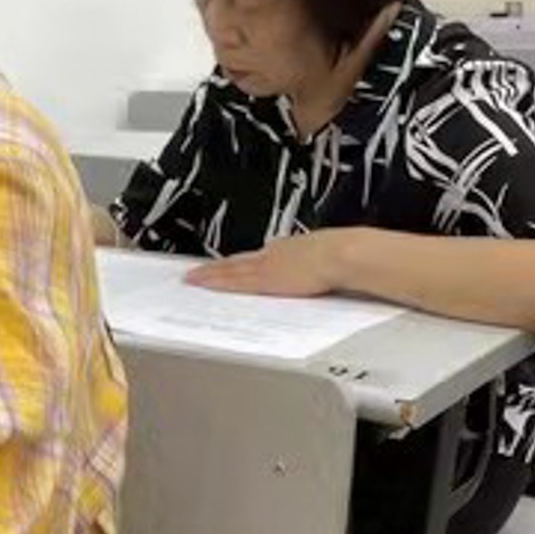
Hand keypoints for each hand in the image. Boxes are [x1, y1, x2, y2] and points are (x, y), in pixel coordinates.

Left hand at [186, 230, 356, 297]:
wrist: (343, 255)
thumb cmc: (343, 256)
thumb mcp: (326, 259)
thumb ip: (316, 266)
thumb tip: (321, 274)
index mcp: (289, 250)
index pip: (257, 258)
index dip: (239, 263)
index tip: (226, 266)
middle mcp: (272, 255)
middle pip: (238, 262)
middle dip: (217, 267)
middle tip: (196, 272)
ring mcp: (265, 266)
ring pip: (229, 269)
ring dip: (209, 274)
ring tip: (192, 278)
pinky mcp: (263, 279)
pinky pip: (231, 281)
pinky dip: (213, 282)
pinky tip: (200, 283)